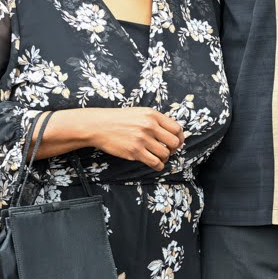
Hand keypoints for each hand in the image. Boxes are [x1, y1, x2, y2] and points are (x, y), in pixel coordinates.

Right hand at [67, 107, 183, 169]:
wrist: (98, 125)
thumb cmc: (118, 119)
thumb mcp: (139, 112)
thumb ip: (155, 120)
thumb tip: (172, 132)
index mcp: (152, 115)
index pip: (176, 128)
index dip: (180, 138)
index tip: (177, 143)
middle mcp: (149, 126)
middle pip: (174, 143)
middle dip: (173, 149)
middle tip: (168, 151)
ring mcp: (142, 139)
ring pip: (165, 154)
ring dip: (164, 158)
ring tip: (158, 157)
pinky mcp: (134, 151)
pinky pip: (155, 163)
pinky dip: (158, 166)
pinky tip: (155, 164)